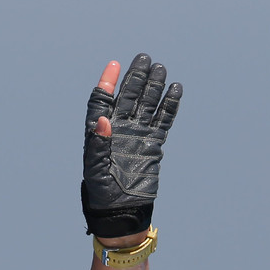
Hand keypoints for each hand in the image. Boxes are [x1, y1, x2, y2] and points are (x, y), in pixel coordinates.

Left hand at [81, 53, 181, 236]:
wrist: (122, 210)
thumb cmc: (101, 192)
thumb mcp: (94, 170)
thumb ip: (97, 144)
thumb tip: (103, 119)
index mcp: (100, 132)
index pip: (102, 101)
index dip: (108, 82)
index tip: (114, 65)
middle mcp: (119, 129)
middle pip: (127, 97)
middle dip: (135, 78)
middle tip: (144, 58)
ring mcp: (137, 135)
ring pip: (146, 104)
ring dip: (152, 86)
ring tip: (160, 68)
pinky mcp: (153, 144)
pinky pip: (163, 120)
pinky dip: (169, 105)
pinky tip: (175, 89)